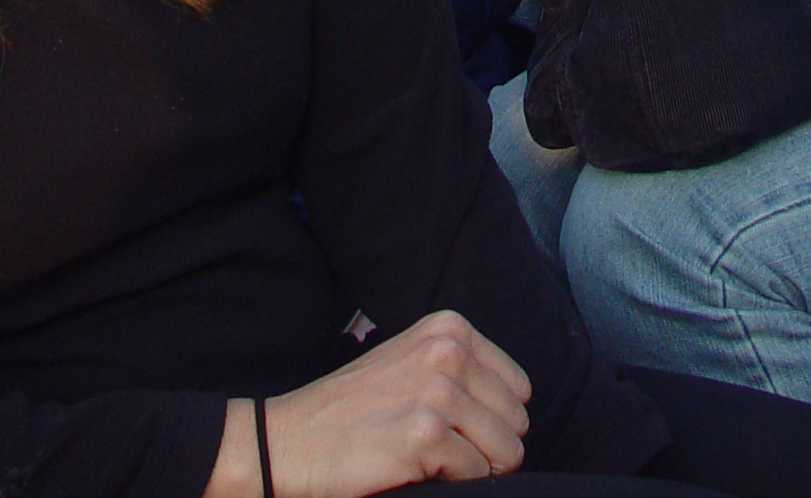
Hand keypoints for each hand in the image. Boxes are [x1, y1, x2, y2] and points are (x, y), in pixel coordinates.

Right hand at [206, 313, 529, 495]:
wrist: (292, 440)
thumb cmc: (353, 410)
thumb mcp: (411, 363)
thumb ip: (462, 371)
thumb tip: (517, 410)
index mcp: (448, 328)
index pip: (518, 387)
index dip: (494, 419)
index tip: (459, 429)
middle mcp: (448, 351)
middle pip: (516, 420)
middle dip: (490, 446)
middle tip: (444, 453)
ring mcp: (438, 391)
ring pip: (506, 450)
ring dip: (475, 468)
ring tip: (431, 462)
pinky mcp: (427, 435)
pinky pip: (477, 474)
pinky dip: (454, 483)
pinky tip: (415, 471)